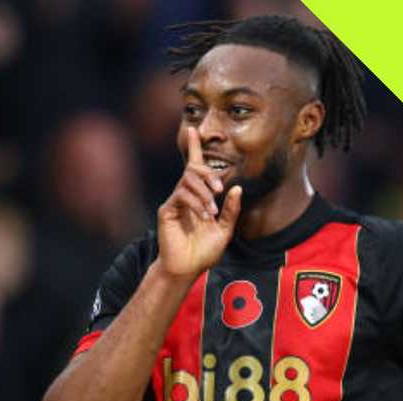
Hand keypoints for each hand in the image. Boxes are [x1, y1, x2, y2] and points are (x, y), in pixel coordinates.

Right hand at [157, 127, 241, 278]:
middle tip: (220, 190)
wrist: (187, 268)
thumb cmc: (203, 252)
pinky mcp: (166, 210)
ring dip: (204, 193)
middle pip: (193, 169)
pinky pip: (181, 195)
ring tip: (212, 211)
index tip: (192, 130)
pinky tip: (203, 216)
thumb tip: (236, 189)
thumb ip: (231, 210)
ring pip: (188, 181)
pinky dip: (195, 203)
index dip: (193, 148)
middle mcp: (184, 196)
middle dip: (208, 174)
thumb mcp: (225, 230)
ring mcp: (174, 202)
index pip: (195, 168)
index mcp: (197, 197)